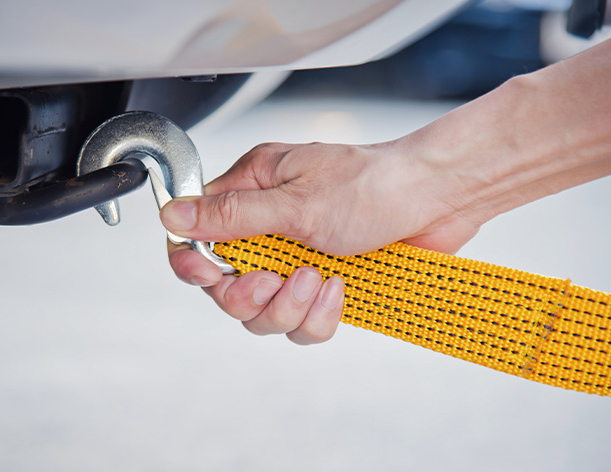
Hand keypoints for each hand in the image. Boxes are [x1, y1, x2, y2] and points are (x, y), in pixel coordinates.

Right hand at [161, 140, 484, 343]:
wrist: (437, 199)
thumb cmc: (374, 184)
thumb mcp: (296, 201)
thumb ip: (231, 216)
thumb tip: (173, 217)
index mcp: (253, 191)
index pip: (197, 233)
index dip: (193, 262)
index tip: (207, 274)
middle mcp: (269, 227)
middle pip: (227, 285)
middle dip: (249, 294)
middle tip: (273, 282)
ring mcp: (296, 259)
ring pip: (264, 312)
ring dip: (288, 306)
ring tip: (318, 279)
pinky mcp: (323, 286)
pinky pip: (302, 323)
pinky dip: (318, 315)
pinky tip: (338, 290)